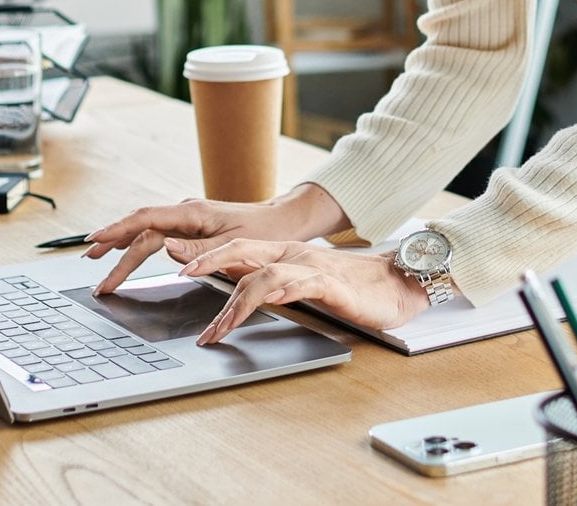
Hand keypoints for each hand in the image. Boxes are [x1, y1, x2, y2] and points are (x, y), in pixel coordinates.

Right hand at [83, 183, 347, 295]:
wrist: (283, 221)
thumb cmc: (264, 234)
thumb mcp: (236, 245)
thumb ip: (201, 250)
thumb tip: (166, 250)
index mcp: (193, 214)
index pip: (146, 221)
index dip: (118, 232)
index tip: (95, 243)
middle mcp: (186, 212)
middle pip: (140, 229)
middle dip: (113, 247)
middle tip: (92, 268)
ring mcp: (186, 219)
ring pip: (144, 229)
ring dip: (119, 242)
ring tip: (96, 257)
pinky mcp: (190, 227)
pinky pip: (155, 232)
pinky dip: (135, 241)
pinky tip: (123, 249)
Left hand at [179, 239, 429, 344]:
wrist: (397, 285)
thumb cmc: (351, 289)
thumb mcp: (304, 285)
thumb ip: (274, 286)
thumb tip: (239, 298)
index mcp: (284, 253)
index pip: (237, 248)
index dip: (206, 255)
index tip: (178, 268)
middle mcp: (293, 255)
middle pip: (242, 251)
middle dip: (208, 262)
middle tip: (181, 276)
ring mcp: (312, 268)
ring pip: (265, 274)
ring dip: (237, 301)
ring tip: (219, 328)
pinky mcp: (334, 285)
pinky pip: (305, 283)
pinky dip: (284, 290)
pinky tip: (270, 300)